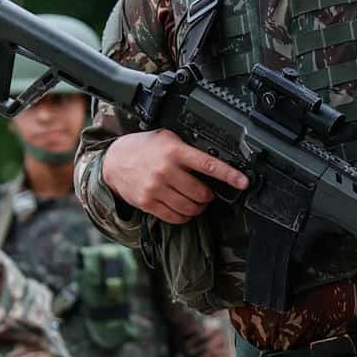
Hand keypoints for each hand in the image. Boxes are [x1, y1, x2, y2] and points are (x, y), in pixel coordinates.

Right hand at [102, 130, 249, 223]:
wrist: (114, 161)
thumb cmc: (144, 148)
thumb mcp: (167, 138)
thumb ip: (188, 149)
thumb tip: (214, 161)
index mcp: (175, 151)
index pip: (208, 164)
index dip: (229, 175)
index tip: (243, 182)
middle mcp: (165, 170)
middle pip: (201, 193)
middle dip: (209, 196)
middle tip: (206, 192)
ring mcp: (155, 188)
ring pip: (190, 208)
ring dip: (198, 208)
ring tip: (195, 201)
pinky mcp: (148, 203)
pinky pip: (175, 217)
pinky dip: (184, 216)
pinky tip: (183, 208)